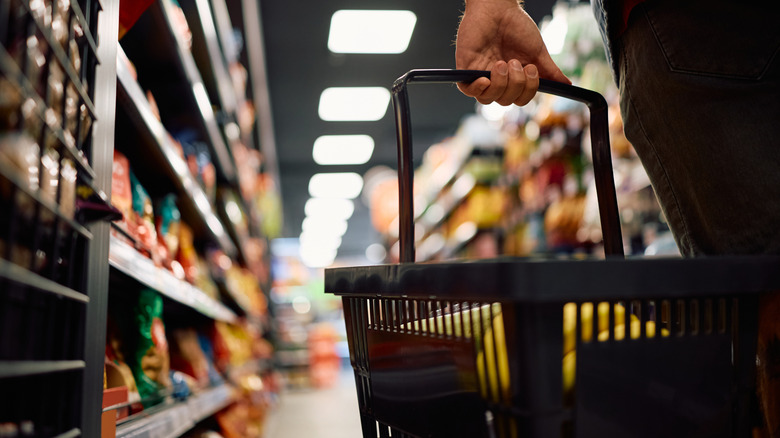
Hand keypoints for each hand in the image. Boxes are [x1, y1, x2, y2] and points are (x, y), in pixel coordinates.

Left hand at [455, 0, 569, 105]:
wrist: (498, 8)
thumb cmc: (516, 26)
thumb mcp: (537, 51)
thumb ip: (549, 70)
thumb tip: (567, 85)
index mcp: (514, 78)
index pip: (519, 98)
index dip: (527, 91)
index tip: (531, 70)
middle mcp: (497, 80)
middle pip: (505, 101)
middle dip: (515, 84)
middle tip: (515, 62)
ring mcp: (480, 74)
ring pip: (487, 99)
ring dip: (499, 85)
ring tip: (502, 63)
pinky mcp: (466, 68)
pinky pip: (467, 90)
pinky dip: (477, 89)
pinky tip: (485, 78)